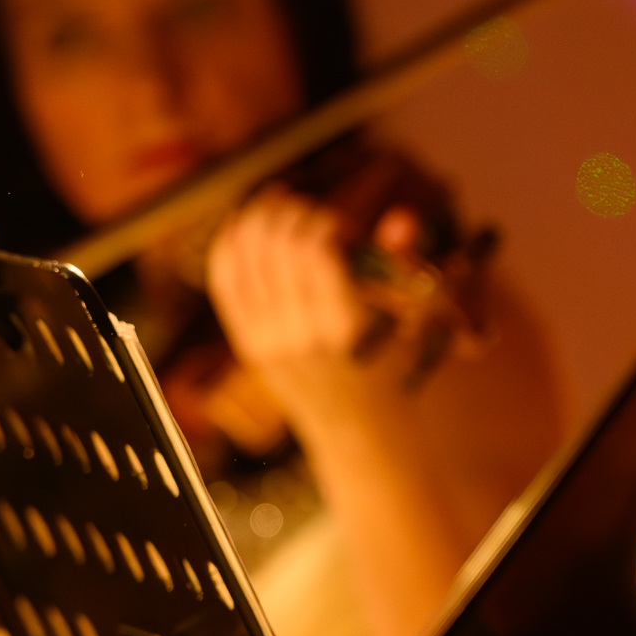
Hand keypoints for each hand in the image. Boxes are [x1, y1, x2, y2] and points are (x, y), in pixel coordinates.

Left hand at [206, 187, 424, 441]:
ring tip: (278, 206)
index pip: (315, 249)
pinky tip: (244, 223)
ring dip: (260, 218)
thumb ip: (402, 265)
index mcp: (346, 326)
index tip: (341, 225)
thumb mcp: (410, 317)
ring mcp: (268, 342)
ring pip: (246, 254)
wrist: (358, 429)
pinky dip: (229, 244)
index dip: (324, 220)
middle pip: (279, 245)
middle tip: (308, 212)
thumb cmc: (393, 365)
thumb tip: (401, 218)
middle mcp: (301, 335)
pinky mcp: (247, 345)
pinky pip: (224, 280)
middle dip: (293, 213)